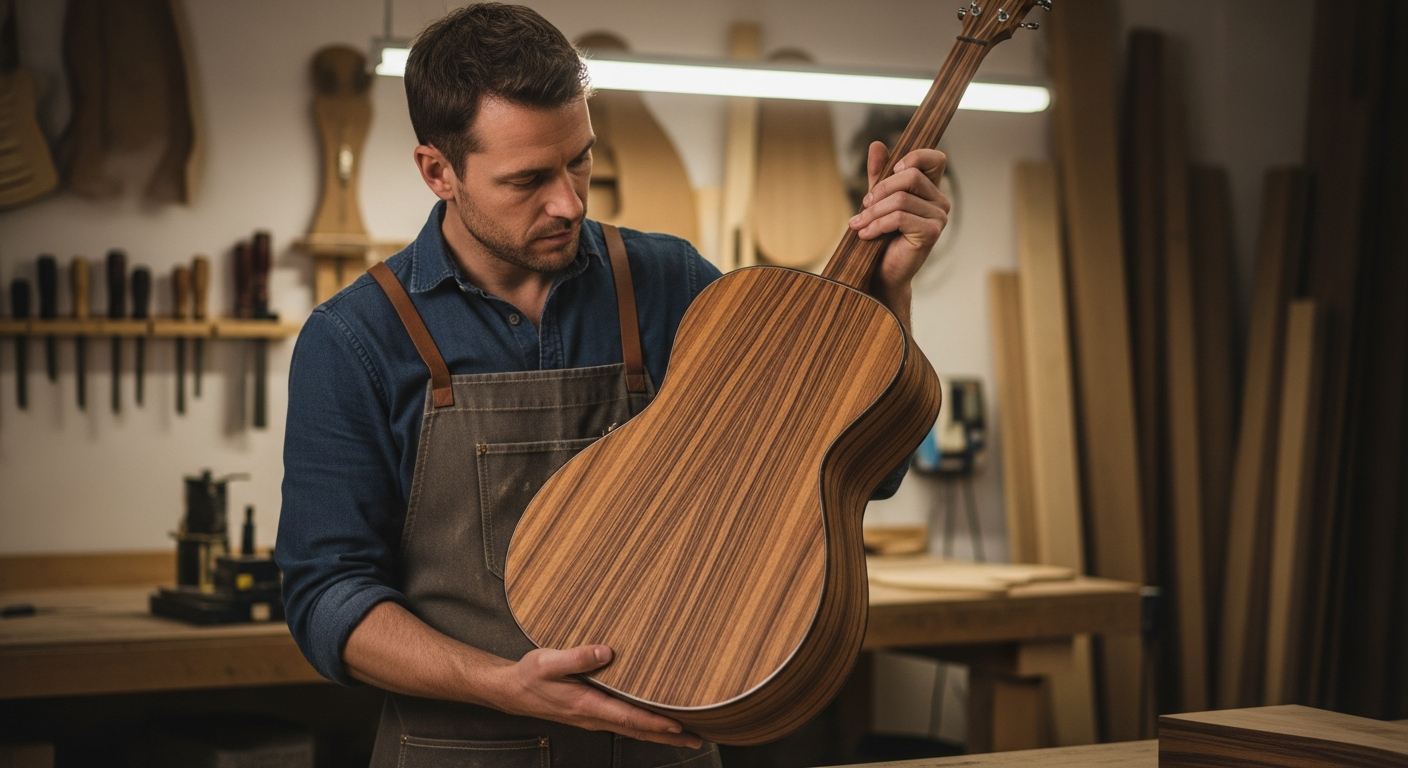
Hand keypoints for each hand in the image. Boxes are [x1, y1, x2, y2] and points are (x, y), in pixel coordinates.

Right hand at [490, 644, 702, 748]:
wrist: (511, 692)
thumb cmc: (530, 675)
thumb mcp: (549, 661)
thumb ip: (578, 656)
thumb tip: (607, 652)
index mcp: (587, 705)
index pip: (628, 718)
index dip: (654, 723)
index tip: (678, 726)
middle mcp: (593, 717)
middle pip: (637, 731)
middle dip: (667, 736)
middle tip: (697, 738)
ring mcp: (592, 719)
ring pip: (632, 731)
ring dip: (658, 734)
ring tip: (684, 736)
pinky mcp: (590, 715)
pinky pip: (623, 726)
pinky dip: (643, 728)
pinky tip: (652, 725)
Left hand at [847, 142, 951, 327]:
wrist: (883, 274)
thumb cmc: (882, 238)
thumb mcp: (877, 200)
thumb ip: (878, 174)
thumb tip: (876, 145)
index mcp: (930, 190)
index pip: (935, 159)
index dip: (914, 157)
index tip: (891, 170)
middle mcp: (940, 201)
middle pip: (910, 176)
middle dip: (880, 189)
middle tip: (863, 205)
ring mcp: (939, 217)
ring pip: (901, 199)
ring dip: (873, 212)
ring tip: (858, 224)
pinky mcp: (931, 233)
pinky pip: (899, 217)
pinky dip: (877, 224)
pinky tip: (864, 234)